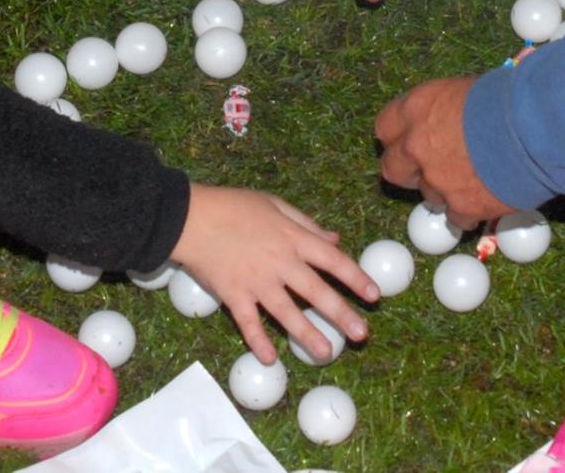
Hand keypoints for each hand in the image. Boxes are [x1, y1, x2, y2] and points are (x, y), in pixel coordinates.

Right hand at [170, 184, 376, 364]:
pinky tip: (271, 359)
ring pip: (287, 313)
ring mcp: (256, 282)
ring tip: (326, 353)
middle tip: (362, 334)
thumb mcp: (274, 205)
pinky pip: (249, 323)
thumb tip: (335, 239)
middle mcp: (280, 262)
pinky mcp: (233, 295)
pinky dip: (259, 341)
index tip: (373, 294)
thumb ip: (306, 224)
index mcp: (292, 238)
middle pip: (316, 291)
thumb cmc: (233, 206)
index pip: (332, 260)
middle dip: (341, 314)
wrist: (191, 216)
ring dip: (308, 334)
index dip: (355, 277)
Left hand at [375, 77, 509, 230]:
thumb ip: (447, 112)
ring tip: (475, 179)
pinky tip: (488, 198)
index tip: (410, 141)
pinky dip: (470, 212)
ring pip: (428, 196)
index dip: (398, 137)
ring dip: (445, 191)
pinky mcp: (461, 207)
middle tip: (431, 168)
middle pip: (393, 168)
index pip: (385, 127)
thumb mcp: (466, 91)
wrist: (534, 127)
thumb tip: (451, 121)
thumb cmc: (507, 97)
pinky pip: (457, 217)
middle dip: (409, 171)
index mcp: (416, 108)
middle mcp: (416, 145)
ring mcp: (436, 180)